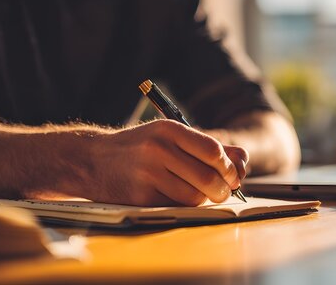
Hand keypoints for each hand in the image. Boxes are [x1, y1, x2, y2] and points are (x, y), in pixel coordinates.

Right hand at [80, 120, 248, 206]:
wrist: (93, 160)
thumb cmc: (140, 147)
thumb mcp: (169, 136)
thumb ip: (206, 146)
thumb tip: (242, 161)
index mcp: (169, 130)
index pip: (212, 150)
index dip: (229, 167)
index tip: (233, 176)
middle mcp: (158, 150)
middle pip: (207, 177)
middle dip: (222, 189)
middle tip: (223, 192)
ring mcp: (147, 174)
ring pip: (193, 196)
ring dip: (203, 200)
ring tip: (200, 194)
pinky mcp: (140, 198)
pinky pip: (175, 207)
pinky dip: (184, 206)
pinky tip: (179, 198)